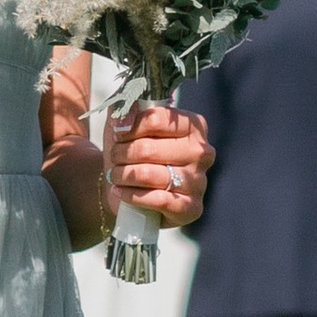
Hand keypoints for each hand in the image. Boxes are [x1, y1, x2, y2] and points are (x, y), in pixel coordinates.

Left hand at [105, 102, 212, 230]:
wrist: (129, 189)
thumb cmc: (132, 152)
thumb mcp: (125, 124)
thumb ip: (124, 109)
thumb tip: (123, 119)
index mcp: (193, 126)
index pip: (156, 119)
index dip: (129, 127)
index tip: (118, 134)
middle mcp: (202, 152)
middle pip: (148, 148)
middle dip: (122, 153)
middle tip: (114, 158)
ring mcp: (199, 181)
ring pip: (149, 174)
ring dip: (123, 175)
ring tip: (115, 175)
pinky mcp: (191, 208)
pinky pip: (157, 200)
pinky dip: (132, 195)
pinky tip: (121, 192)